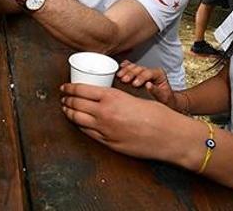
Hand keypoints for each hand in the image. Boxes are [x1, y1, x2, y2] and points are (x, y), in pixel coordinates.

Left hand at [60, 83, 191, 162]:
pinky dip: (80, 126)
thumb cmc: (157, 114)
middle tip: (63, 98)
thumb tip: (103, 96)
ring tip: (66, 109)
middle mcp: (105, 113)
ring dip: (69, 113)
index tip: (64, 88)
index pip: (81, 90)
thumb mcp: (134, 97)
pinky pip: (88, 133)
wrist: (169, 136)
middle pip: (76, 104)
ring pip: (77, 120)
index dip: (69, 88)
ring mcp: (105, 130)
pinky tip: (78, 123)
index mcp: (111, 96)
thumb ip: (116, 98)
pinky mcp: (109, 144)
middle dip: (66, 100)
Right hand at [117, 60, 177, 109]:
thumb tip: (148, 85)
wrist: (164, 100)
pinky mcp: (137, 74)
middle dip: (131, 73)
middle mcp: (151, 71)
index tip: (135, 84)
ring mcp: (143, 71)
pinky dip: (125, 67)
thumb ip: (156, 91)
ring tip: (120, 75)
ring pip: (134, 67)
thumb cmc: (164, 99)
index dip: (141, 77)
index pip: (148, 73)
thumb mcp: (163, 97)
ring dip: (126, 70)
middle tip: (124, 79)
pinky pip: (130, 67)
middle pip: (140, 68)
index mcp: (159, 74)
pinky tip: (120, 67)